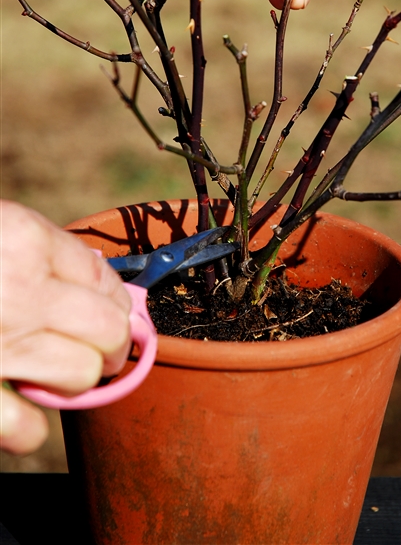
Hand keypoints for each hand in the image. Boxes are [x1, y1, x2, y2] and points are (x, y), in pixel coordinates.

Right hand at [0, 201, 130, 454]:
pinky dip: (25, 425)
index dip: (118, 301)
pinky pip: (26, 431)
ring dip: (72, 381)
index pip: (103, 278)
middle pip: (107, 332)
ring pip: (80, 379)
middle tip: (99, 348)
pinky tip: (12, 402)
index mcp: (22, 238)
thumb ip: (43, 252)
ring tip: (50, 371)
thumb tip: (104, 288)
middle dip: (110, 344)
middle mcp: (17, 291)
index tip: (116, 313)